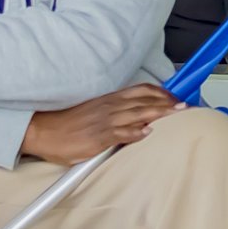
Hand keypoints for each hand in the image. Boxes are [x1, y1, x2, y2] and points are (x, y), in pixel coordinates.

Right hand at [21, 83, 182, 162]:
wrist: (43, 130)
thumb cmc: (67, 124)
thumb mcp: (92, 112)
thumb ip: (112, 112)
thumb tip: (133, 119)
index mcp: (109, 100)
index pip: (140, 90)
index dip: (160, 93)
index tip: (175, 97)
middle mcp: (109, 107)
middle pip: (144, 100)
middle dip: (166, 103)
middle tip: (184, 106)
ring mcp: (104, 121)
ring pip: (137, 113)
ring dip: (158, 113)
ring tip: (176, 114)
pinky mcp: (97, 137)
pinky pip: (119, 133)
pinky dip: (134, 133)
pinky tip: (147, 133)